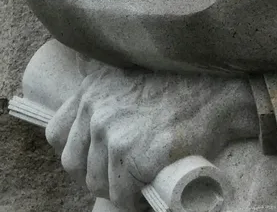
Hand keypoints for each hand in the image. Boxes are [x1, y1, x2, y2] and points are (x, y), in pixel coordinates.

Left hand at [45, 65, 258, 210]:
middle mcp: (95, 108)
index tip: (99, 158)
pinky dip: (134, 200)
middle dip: (97, 174)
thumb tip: (97, 124)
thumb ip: (108, 94)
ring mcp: (113, 131)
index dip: (79, 151)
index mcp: (91, 89)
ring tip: (140, 183)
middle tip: (125, 175)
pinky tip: (149, 190)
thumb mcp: (132, 77)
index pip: (57, 134)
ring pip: (96, 183)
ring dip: (118, 189)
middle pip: (73, 164)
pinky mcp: (133, 154)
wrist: (219, 93)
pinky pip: (121, 194)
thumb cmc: (184, 88)